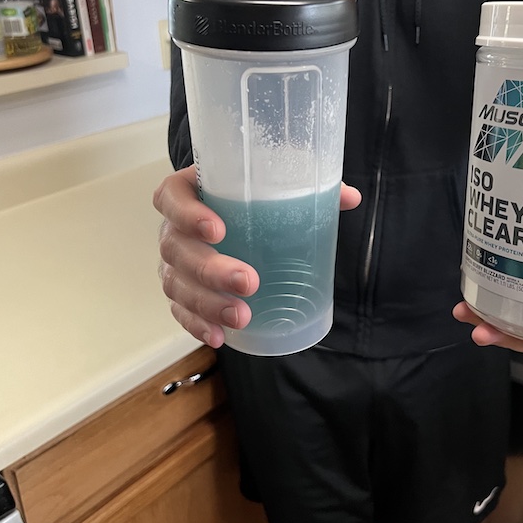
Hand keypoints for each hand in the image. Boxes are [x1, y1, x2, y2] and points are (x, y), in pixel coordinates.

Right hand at [153, 166, 361, 347]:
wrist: (231, 220)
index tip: (217, 229)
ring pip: (177, 284)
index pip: (172, 197)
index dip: (187, 213)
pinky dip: (197, 325)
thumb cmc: (252, 199)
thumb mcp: (276, 186)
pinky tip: (220, 336)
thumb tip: (350, 197)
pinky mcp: (180, 291)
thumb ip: (308, 187)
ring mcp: (174, 263)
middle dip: (211, 269)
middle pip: (177, 248)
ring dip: (207, 303)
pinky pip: (180, 310)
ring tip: (242, 316)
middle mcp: (174, 228)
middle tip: (248, 282)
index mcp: (190, 191)